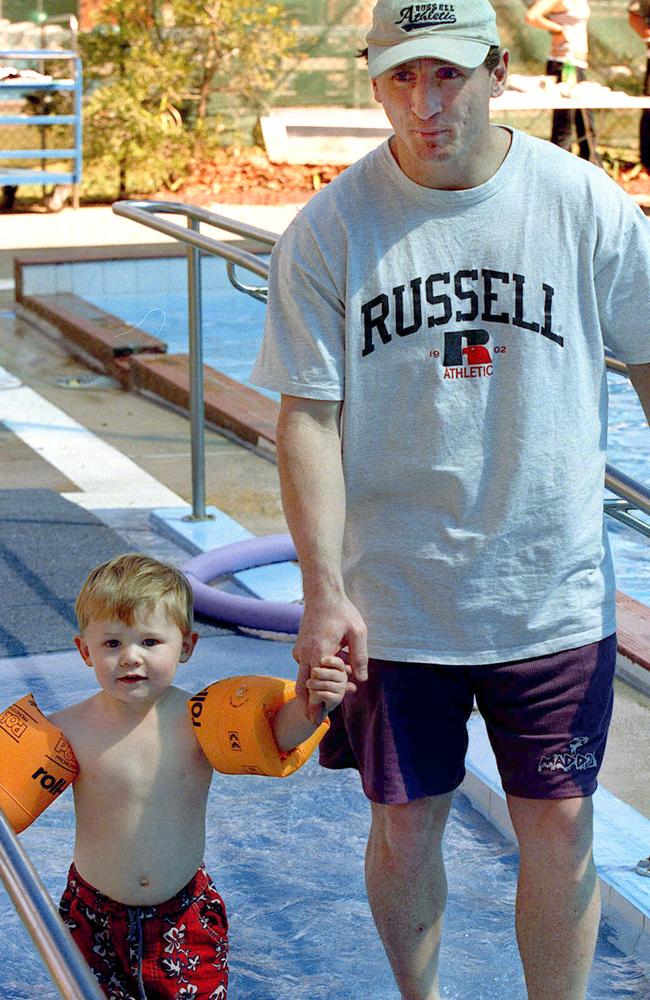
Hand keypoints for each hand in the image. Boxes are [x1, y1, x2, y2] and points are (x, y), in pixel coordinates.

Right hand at [293, 591, 367, 723]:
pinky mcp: (299, 647)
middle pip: (303, 688)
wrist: (321, 594)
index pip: (315, 688)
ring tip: (337, 689)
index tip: (318, 720)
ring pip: (304, 678)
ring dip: (316, 687)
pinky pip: (305, 667)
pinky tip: (334, 670)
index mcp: (319, 653)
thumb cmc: (342, 612)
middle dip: (311, 703)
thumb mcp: (358, 633)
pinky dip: (315, 674)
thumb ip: (359, 658)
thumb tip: (361, 680)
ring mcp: (299, 651)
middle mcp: (305, 655)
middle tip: (317, 719)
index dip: (318, 705)